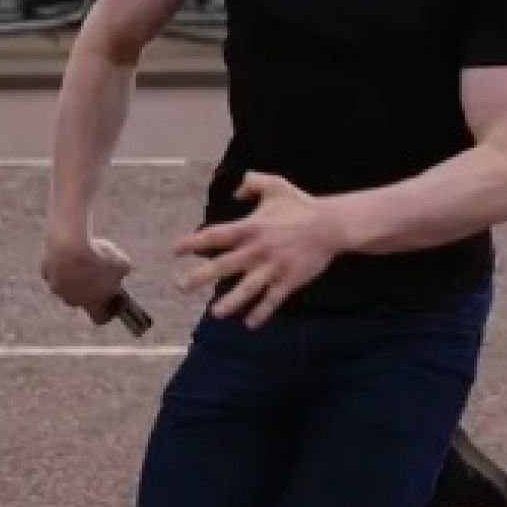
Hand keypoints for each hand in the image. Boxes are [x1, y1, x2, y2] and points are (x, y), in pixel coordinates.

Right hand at [41, 233, 133, 320]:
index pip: (100, 318)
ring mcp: (56, 288)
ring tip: (85, 257)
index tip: (113, 299)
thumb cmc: (98, 258)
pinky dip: (62, 262)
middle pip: (83, 300)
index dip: (108, 310)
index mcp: (92, 305)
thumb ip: (122, 272)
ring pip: (68, 284)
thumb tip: (121, 271)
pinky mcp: (45, 272)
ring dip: (76, 275)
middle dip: (91, 289)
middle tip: (100, 272)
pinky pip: (56, 269)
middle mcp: (72, 301)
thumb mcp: (122, 264)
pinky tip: (70, 250)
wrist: (70, 245)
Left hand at [173, 172, 340, 326]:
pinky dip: (262, 312)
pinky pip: (272, 300)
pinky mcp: (289, 281)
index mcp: (251, 227)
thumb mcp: (275, 185)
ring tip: (215, 313)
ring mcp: (273, 268)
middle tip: (180, 286)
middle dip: (200, 277)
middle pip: (224, 266)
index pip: (215, 236)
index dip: (193, 243)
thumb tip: (235, 192)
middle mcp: (258, 250)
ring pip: (247, 289)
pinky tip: (250, 324)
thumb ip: (252, 183)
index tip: (175, 250)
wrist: (331, 225)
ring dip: (230, 302)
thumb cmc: (301, 205)